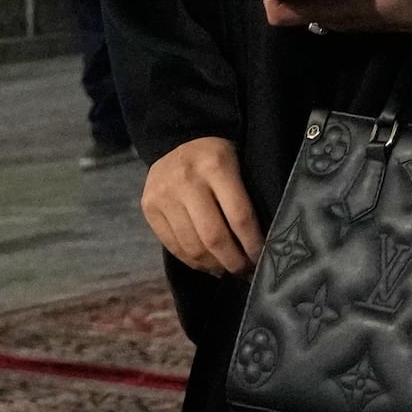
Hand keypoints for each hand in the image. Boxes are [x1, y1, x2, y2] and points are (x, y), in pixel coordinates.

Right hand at [142, 135, 259, 276]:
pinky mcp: (148, 208)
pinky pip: (173, 246)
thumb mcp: (238, 164)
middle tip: (246, 272)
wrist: (178, 138)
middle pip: (214, 236)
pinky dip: (193, 261)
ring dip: (213, 265)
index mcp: (216, 165)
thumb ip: (246, 197)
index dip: (252, 243)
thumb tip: (258, 246)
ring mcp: (163, 196)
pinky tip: (207, 265)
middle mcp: (186, 180)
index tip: (263, 259)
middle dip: (233, 261)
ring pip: (192, 246)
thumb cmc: (218, 156)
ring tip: (227, 270)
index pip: (239, 215)